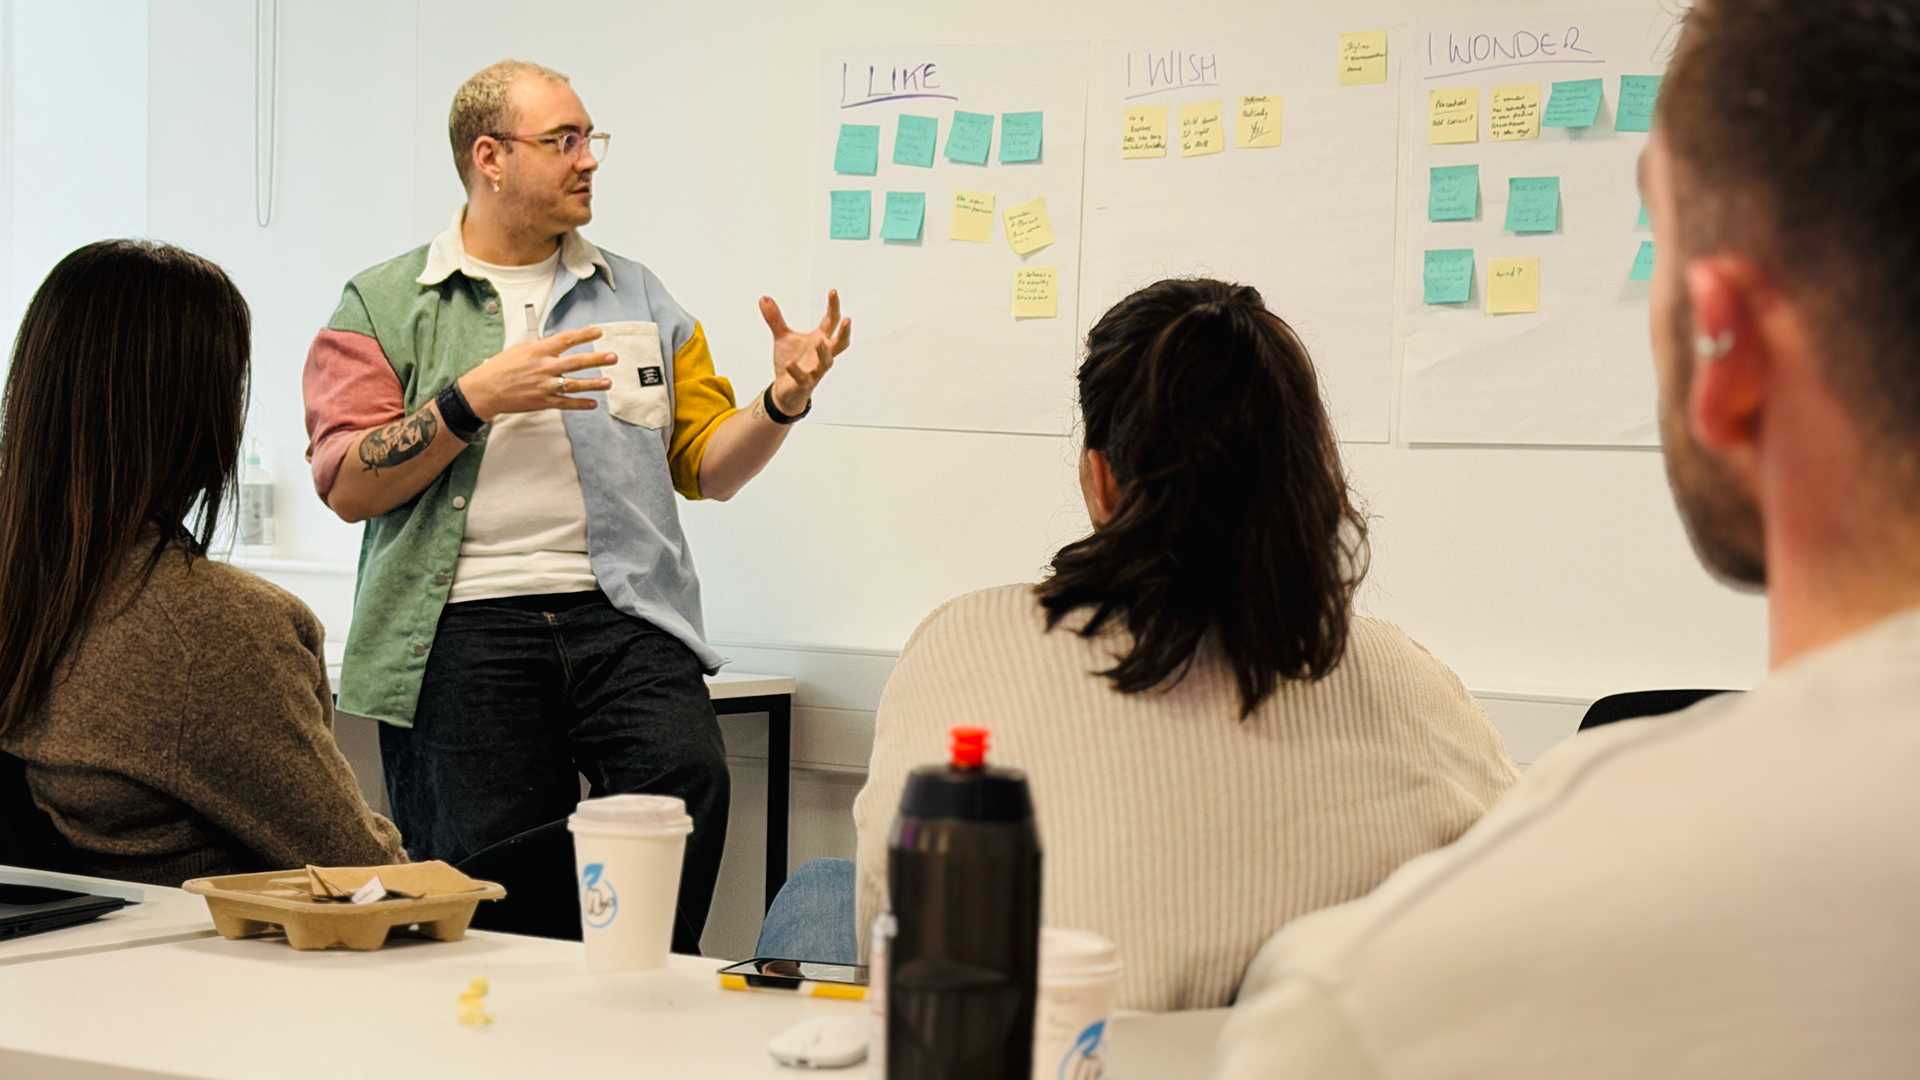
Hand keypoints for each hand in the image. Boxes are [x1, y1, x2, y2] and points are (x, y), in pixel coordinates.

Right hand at [457, 327, 615, 421]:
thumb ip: (539, 348)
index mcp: (537, 351)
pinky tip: (593, 404)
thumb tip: (556, 344)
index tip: (598, 333)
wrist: (485, 391)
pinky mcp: (543, 401)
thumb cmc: (498, 369)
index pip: (566, 340)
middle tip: (613, 357)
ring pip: (575, 384)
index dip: (584, 335)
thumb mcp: (518, 350)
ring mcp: (544, 386)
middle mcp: (543, 367)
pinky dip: (581, 404)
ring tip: (609, 382)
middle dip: (597, 360)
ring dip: (594, 384)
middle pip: (576, 362)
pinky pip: (567, 403)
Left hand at [760, 291, 851, 414]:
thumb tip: (763, 298)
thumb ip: (775, 318)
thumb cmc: (792, 361)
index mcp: (820, 339)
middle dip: (844, 332)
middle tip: (847, 319)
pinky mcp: (804, 383)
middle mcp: (822, 354)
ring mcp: (815, 370)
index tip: (833, 292)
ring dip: (824, 352)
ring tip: (819, 341)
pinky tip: (789, 364)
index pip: (831, 321)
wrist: (785, 389)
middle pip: (840, 342)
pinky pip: (803, 377)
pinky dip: (796, 371)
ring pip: (827, 362)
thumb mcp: (782, 336)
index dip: (833, 307)